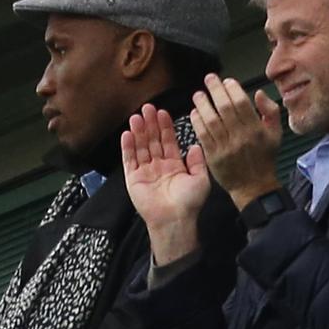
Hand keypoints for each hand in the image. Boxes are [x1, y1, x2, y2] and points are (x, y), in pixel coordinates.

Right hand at [122, 103, 209, 263]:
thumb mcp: (201, 179)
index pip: (168, 141)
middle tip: (148, 107)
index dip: (165, 127)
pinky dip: (127, 147)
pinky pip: (129, 160)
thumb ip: (197, 162)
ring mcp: (145, 172)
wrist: (175, 220)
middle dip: (150, 124)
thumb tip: (195, 145)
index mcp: (174, 165)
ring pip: (140, 147)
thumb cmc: (189, 203)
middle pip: (153, 140)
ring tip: (137, 116)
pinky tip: (127, 133)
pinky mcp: (133, 179)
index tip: (163, 112)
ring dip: (138, 132)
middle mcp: (159, 166)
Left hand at [191, 74, 283, 209]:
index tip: (227, 81)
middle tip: (209, 80)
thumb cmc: (264, 159)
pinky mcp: (214, 156)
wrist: (254, 187)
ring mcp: (226, 147)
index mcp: (256, 130)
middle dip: (215, 90)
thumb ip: (270, 111)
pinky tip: (195, 112)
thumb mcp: (276, 133)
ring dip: (203, 104)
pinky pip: (203, 135)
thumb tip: (258, 93)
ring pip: (211, 120)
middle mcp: (241, 137)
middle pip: (225, 108)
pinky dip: (197, 122)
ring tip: (198, 95)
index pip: (242, 103)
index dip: (232, 89)